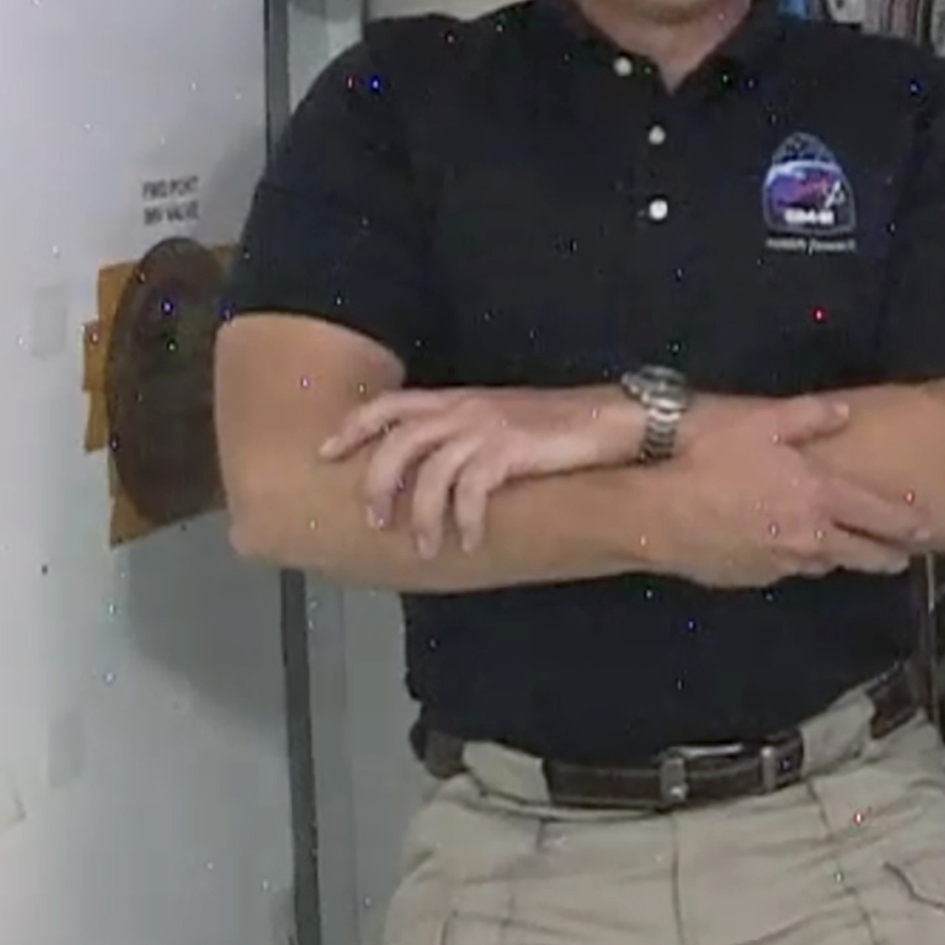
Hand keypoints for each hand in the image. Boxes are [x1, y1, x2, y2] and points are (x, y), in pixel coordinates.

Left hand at [324, 386, 648, 556]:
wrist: (617, 420)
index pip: (391, 404)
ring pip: (430, 473)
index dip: (353, 427)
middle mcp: (467, 408)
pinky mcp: (513, 450)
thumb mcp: (505, 419)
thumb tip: (434, 468)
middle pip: (398, 443)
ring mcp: (489, 427)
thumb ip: (467, 434)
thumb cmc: (565, 427)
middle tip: (377, 521)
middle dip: (378, 485)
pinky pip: (472, 490)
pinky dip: (464, 520)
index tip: (326, 452)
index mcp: (461, 398)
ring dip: (423, 516)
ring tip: (427, 546)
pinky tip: (469, 541)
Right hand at [643, 397, 934, 588]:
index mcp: (821, 498)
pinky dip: (794, 561)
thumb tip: (845, 413)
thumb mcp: (763, 422)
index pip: (878, 517)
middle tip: (901, 559)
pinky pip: (784, 571)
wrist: (655, 512)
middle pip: (860, 555)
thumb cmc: (712, 460)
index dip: (906, 523)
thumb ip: (810, 417)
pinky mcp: (751, 578)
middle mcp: (810, 538)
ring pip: (822, 565)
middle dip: (885, 557)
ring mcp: (780, 564)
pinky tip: (786, 550)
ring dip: (838, 558)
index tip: (927, 529)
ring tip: (847, 552)